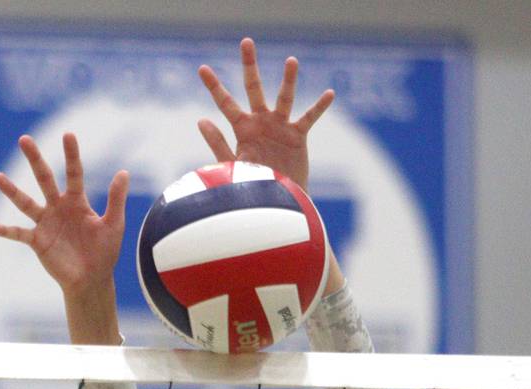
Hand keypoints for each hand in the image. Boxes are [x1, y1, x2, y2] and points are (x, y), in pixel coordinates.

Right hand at [0, 133, 129, 343]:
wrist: (92, 279)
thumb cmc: (105, 251)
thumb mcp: (113, 225)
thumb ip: (116, 200)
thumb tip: (123, 172)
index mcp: (77, 202)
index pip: (74, 174)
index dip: (72, 155)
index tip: (68, 134)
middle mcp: (58, 207)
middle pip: (45, 179)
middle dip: (36, 160)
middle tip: (25, 139)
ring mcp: (45, 223)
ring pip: (26, 203)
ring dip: (12, 191)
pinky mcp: (37, 240)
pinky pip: (17, 233)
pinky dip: (2, 230)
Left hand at [197, 37, 333, 190]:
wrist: (275, 204)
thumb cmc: (251, 187)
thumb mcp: (233, 165)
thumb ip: (218, 143)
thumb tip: (201, 119)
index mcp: (243, 128)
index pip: (226, 104)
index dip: (215, 87)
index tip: (202, 69)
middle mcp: (261, 122)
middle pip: (253, 88)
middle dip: (249, 66)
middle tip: (246, 42)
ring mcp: (280, 127)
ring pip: (284, 97)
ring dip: (288, 79)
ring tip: (291, 61)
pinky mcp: (298, 136)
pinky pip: (309, 118)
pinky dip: (319, 107)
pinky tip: (329, 94)